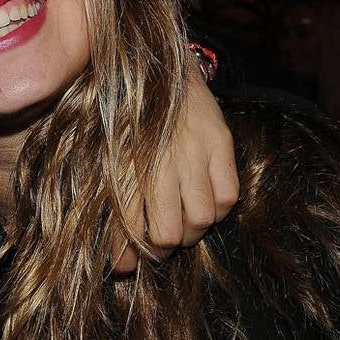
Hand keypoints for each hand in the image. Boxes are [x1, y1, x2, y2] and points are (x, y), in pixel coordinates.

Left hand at [113, 71, 239, 273]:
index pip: (131, 228)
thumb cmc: (128, 123)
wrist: (159, 69)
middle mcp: (160, 159)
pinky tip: (203, 201)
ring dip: (191, 231)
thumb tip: (121, 270)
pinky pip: (228, 196)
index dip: (131, 255)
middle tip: (159, 243)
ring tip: (181, 223)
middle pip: (169, 232)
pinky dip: (217, 209)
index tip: (129, 265)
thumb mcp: (111, 163)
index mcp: (124, 163)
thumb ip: (116, 215)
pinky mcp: (221, 142)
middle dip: (162, 248)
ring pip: (202, 219)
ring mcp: (194, 150)